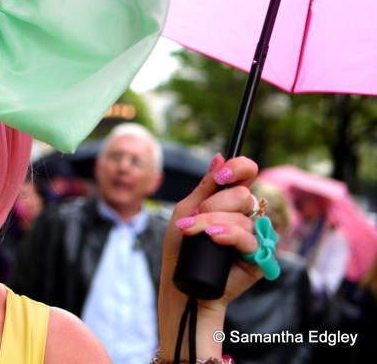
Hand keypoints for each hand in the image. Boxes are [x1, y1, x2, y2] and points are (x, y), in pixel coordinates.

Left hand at [158, 154, 264, 357]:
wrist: (181, 282)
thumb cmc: (181, 247)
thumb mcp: (186, 211)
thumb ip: (205, 186)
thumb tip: (219, 157)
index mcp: (229, 200)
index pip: (246, 174)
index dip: (239, 168)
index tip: (222, 175)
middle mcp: (245, 215)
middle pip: (243, 194)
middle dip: (214, 205)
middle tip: (194, 218)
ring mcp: (254, 236)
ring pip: (244, 217)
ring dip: (212, 223)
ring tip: (194, 235)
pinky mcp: (259, 258)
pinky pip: (250, 240)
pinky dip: (229, 236)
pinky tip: (214, 238)